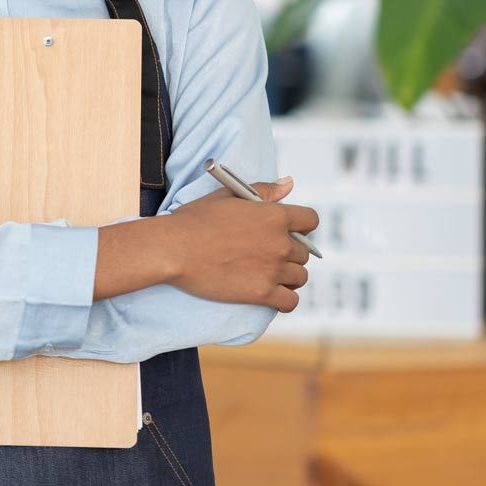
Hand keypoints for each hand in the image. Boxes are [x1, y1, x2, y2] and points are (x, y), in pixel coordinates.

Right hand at [158, 175, 317, 311]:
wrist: (174, 249)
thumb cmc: (196, 220)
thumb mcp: (229, 196)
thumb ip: (264, 190)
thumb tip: (289, 184)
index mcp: (275, 216)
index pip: (311, 221)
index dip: (302, 226)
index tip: (289, 231)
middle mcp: (280, 243)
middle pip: (304, 252)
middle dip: (290, 252)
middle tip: (268, 254)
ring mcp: (273, 270)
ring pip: (300, 276)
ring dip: (288, 276)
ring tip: (270, 274)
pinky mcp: (263, 294)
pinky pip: (291, 301)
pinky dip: (285, 300)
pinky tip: (275, 296)